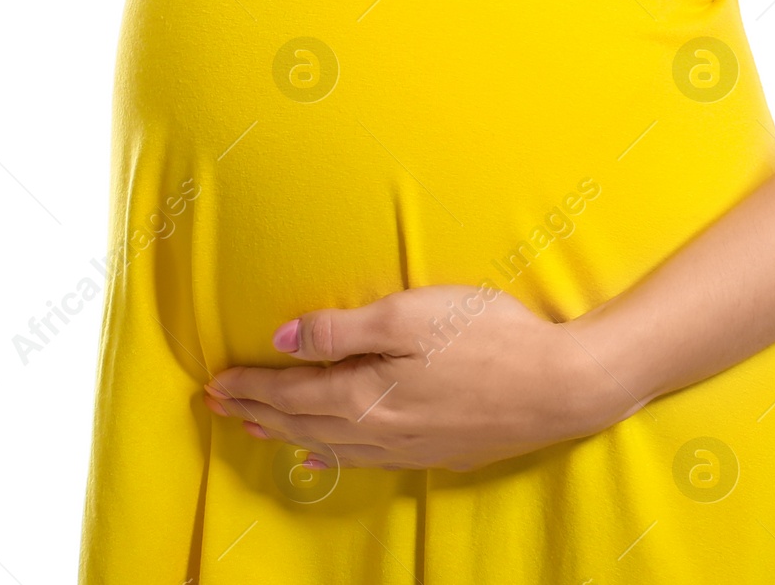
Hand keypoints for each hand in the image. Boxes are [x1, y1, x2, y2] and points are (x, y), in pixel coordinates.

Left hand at [203, 285, 629, 472]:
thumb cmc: (487, 336)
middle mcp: (376, 429)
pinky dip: (328, 456)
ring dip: (285, 433)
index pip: (291, 390)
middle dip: (256, 410)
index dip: (250, 385)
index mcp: (364, 393)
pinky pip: (361, 459)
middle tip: (217, 404)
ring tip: (255, 428)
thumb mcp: (411, 315)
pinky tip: (321, 457)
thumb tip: (282, 340)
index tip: (215, 381)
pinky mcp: (433, 451)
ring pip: (327, 444)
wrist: (559, 386)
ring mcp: (406, 446)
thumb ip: (343, 330)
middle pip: (300, 421)